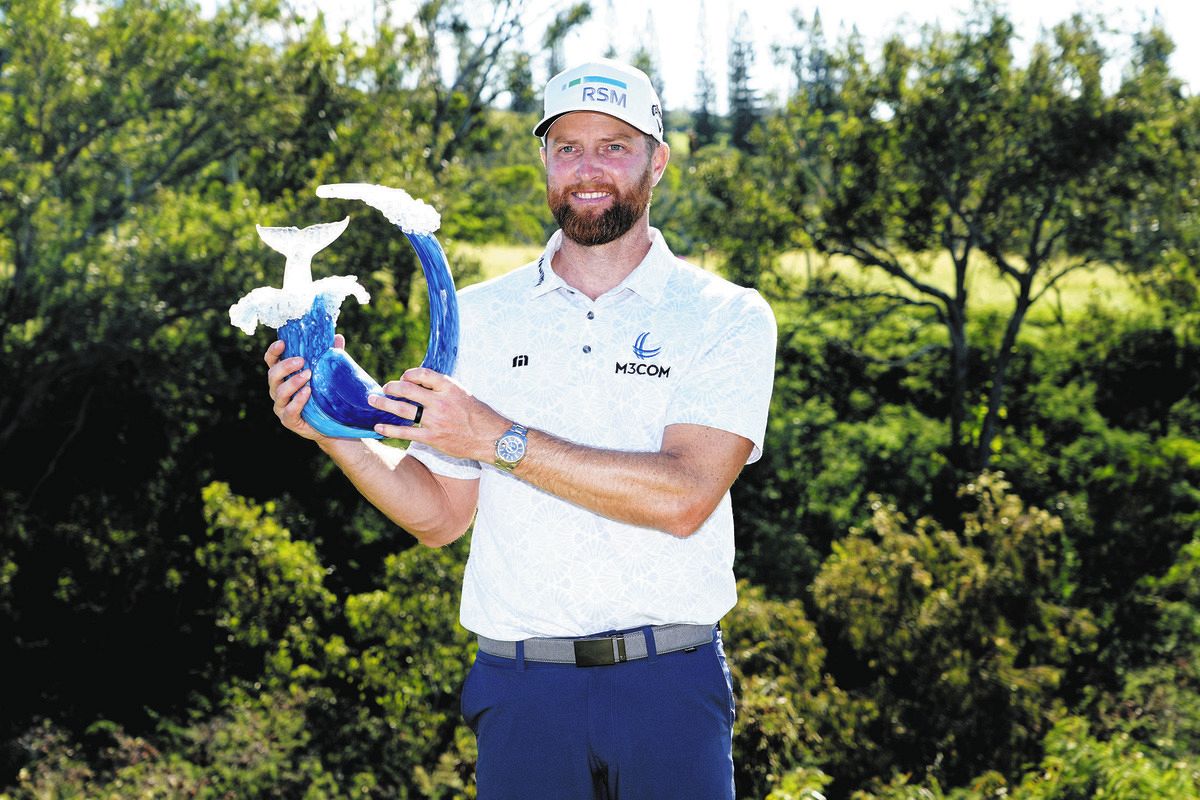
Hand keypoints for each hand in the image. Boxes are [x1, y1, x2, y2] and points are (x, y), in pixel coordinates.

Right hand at [263, 335, 345, 441]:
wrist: (330, 422)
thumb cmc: (324, 394)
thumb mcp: (327, 373)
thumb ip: (330, 355)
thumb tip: (337, 337)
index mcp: (283, 376)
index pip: (271, 361)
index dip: (273, 351)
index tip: (283, 343)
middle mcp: (278, 390)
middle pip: (272, 375)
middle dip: (285, 366)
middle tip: (301, 360)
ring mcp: (281, 406)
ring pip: (280, 392)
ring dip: (293, 382)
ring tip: (308, 375)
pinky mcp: (288, 420)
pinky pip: (289, 411)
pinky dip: (298, 401)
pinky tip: (307, 393)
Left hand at [368, 367, 508, 461]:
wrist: (491, 437)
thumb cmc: (477, 414)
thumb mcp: (462, 393)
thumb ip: (442, 388)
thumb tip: (420, 383)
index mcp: (449, 387)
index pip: (422, 373)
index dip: (408, 374)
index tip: (403, 378)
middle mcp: (441, 401)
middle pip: (407, 390)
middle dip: (391, 388)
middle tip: (383, 389)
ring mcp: (435, 420)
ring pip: (402, 409)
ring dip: (384, 404)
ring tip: (373, 400)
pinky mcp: (432, 437)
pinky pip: (405, 431)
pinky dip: (389, 428)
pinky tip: (379, 426)